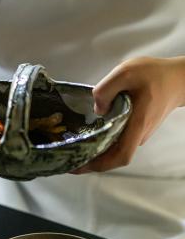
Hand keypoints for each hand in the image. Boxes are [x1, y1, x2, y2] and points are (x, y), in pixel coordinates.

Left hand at [73, 56, 184, 172]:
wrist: (177, 79)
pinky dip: (100, 143)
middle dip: (89, 161)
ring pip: (113, 150)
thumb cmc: (154, 74)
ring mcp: (137, 134)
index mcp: (138, 124)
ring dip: (93, 152)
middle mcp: (138, 135)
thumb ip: (106, 89)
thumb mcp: (126, 72)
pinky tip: (84, 137)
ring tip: (70, 149)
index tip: (78, 165)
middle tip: (64, 158)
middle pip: (113, 157)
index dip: (99, 164)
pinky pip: (116, 141)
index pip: (121, 155)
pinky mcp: (134, 130)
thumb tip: (95, 110)